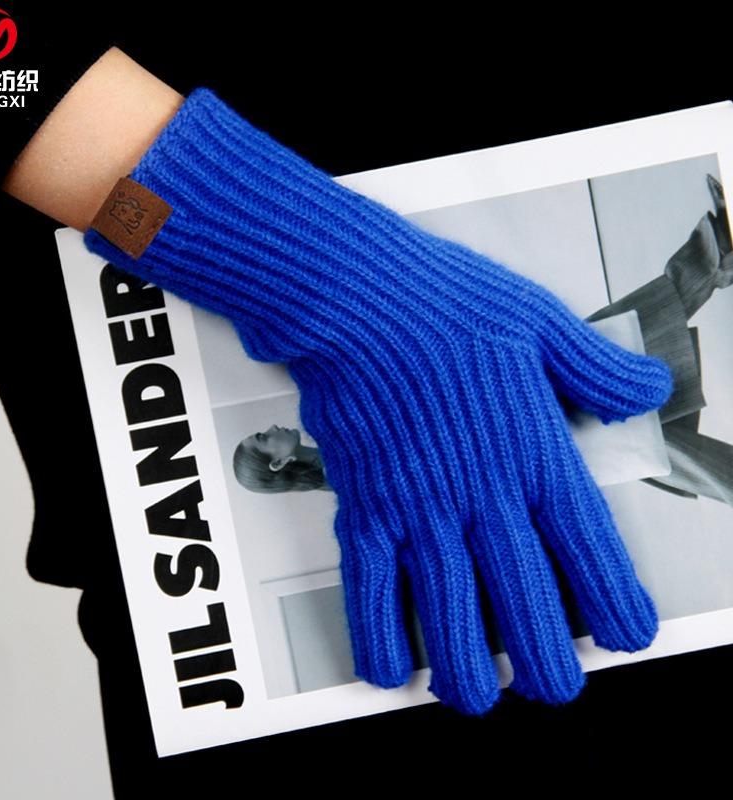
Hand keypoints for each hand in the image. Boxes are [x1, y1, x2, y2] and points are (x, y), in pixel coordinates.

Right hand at [83, 87, 673, 714]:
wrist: (356, 299)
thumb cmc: (442, 304)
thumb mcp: (540, 321)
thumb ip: (598, 368)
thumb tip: (646, 390)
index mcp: (533, 453)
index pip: (589, 552)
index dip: (615, 607)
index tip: (625, 636)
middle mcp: (481, 496)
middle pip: (525, 608)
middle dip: (545, 665)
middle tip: (552, 683)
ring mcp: (419, 509)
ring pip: (448, 619)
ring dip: (465, 673)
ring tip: (474, 694)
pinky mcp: (365, 507)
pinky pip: (369, 590)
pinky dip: (379, 638)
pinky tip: (389, 665)